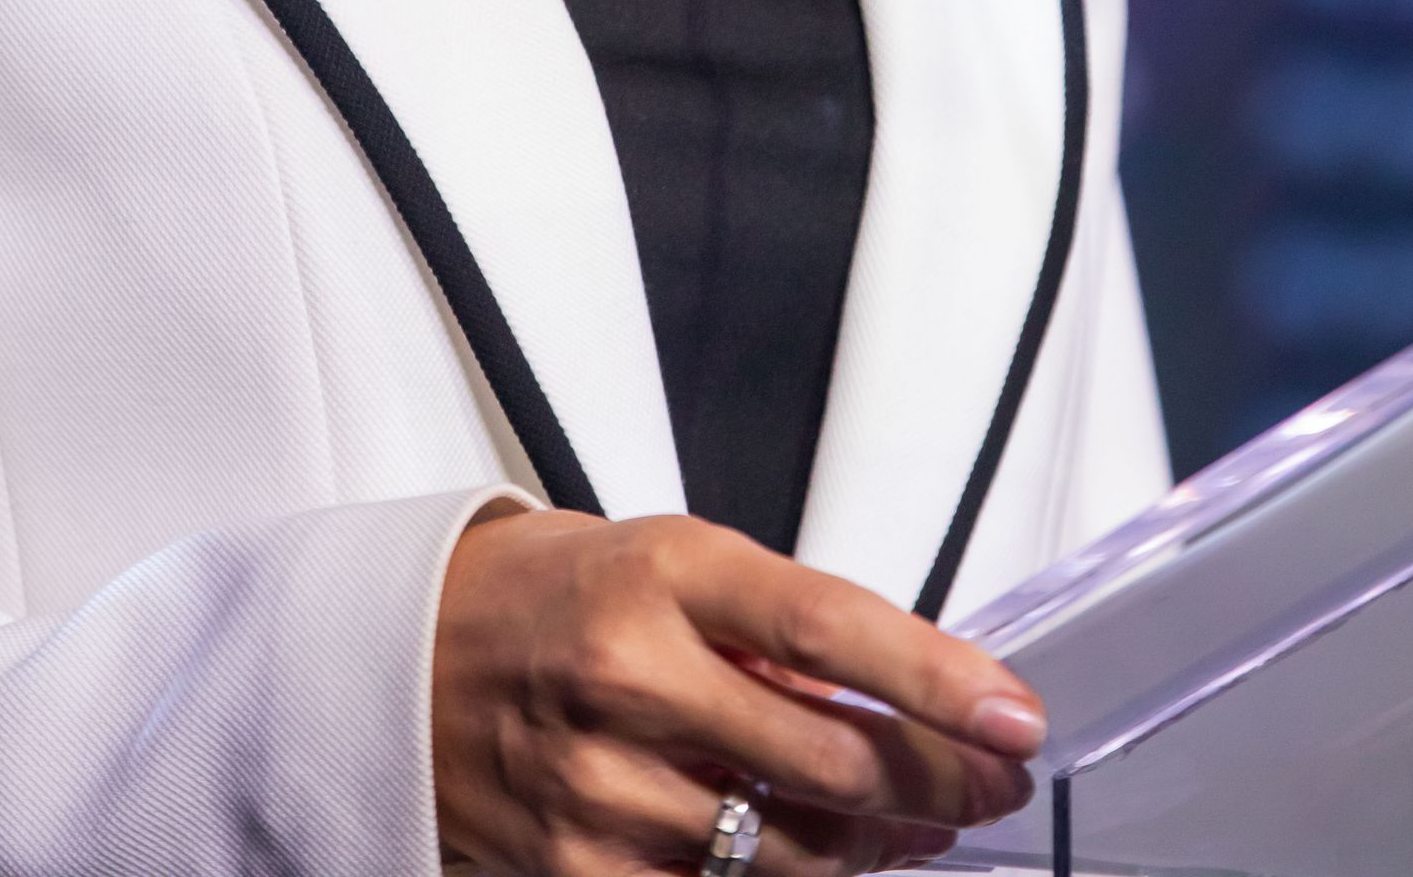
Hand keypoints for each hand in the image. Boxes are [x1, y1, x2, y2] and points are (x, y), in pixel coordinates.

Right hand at [430, 508, 1043, 875]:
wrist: (399, 658)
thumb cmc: (548, 597)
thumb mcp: (662, 565)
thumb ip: (769, 631)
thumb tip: (900, 696)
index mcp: (661, 572)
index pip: (827, 626)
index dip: (935, 678)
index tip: (1014, 717)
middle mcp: (630, 676)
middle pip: (830, 760)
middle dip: (936, 783)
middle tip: (987, 783)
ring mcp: (601, 786)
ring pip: (791, 848)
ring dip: (878, 847)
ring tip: (917, 827)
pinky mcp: (578, 874)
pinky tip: (825, 860)